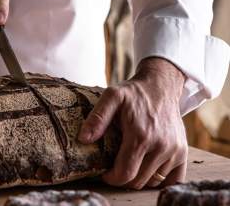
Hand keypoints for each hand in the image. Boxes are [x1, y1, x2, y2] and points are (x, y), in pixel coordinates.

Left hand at [78, 57, 187, 189]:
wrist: (161, 86)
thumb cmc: (134, 93)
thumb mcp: (111, 97)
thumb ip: (97, 118)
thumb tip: (83, 139)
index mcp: (141, 136)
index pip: (125, 174)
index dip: (112, 178)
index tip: (105, 172)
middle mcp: (161, 146)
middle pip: (138, 181)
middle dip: (123, 178)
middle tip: (115, 167)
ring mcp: (175, 150)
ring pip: (153, 181)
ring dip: (140, 178)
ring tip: (130, 163)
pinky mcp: (183, 152)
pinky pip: (174, 179)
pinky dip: (160, 180)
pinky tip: (148, 169)